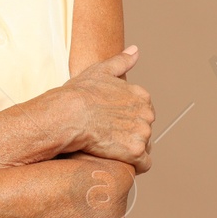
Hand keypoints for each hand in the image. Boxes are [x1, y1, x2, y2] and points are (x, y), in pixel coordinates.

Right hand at [56, 47, 154, 173]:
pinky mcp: (136, 151)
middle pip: (145, 130)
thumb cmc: (79, 93)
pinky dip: (136, 167)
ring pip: (144, 147)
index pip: (142, 113)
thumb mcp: (101, 70)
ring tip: (112, 152)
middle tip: (110, 140)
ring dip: (131, 151)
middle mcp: (147, 113)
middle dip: (131, 136)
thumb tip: (136, 50)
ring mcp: (143, 132)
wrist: (69, 114)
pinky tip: (123, 165)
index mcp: (141, 96)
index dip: (128, 121)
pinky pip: (144, 164)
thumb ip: (122, 61)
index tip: (113, 125)